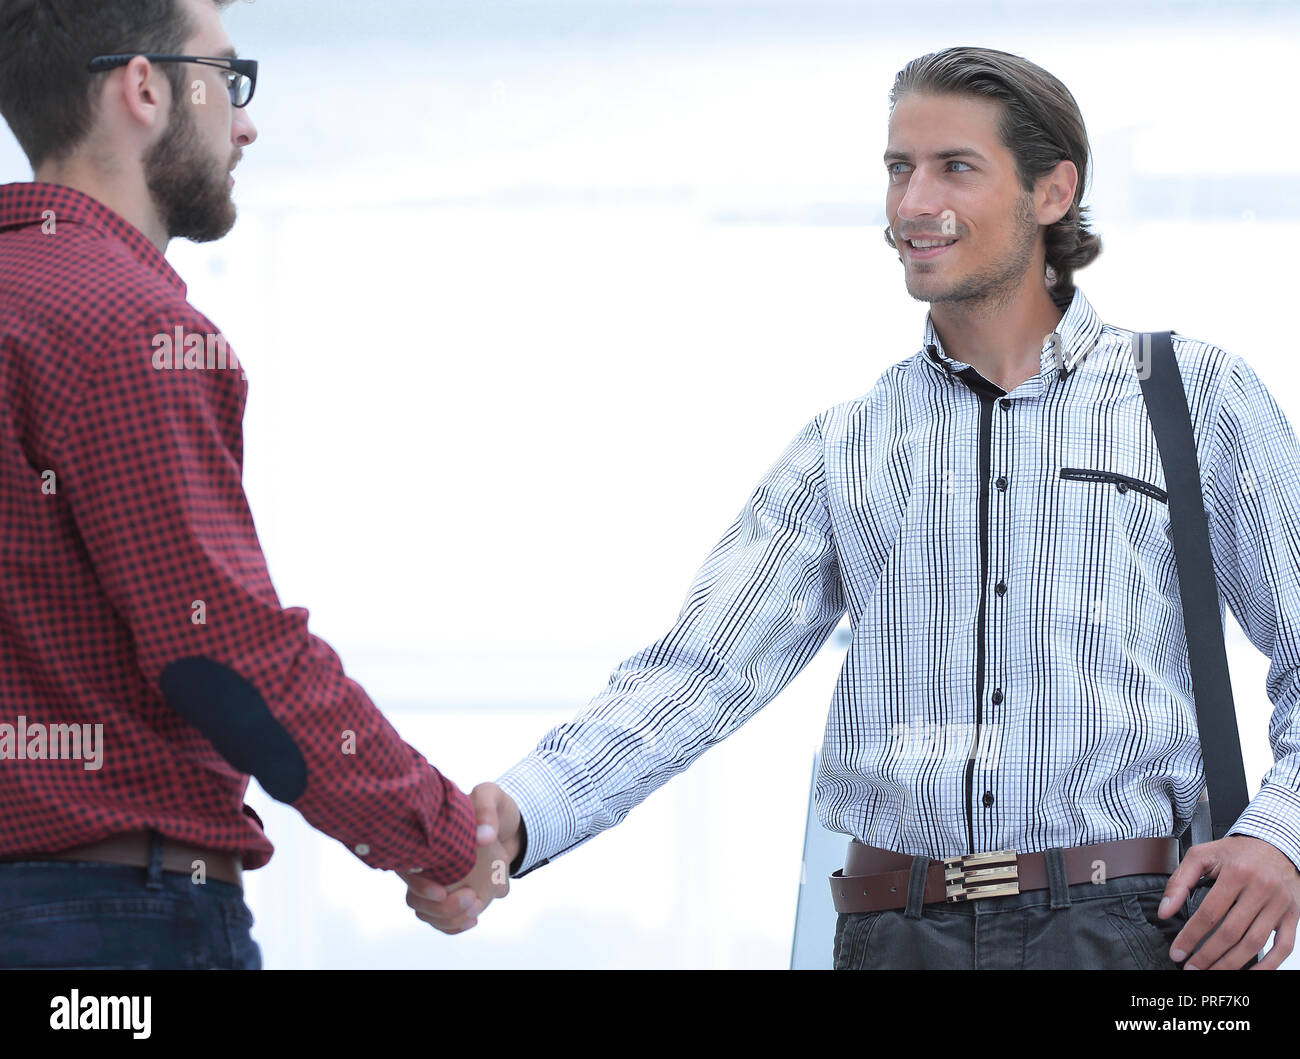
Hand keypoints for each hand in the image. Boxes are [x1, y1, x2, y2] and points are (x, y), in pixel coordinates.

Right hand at [397, 782, 521, 934]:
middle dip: (440, 908)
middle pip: (414, 898)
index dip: (419, 885)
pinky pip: (442, 919)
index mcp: (425, 840)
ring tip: (477, 908)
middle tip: (473, 898)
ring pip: (426, 912)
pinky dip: (455, 925)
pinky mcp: (451, 895)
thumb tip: (483, 837)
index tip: (442, 892)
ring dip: (449, 919)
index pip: (407, 868)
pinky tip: (473, 918)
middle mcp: (425, 864)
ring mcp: (436, 882)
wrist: (510, 825)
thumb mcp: (492, 797)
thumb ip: (486, 810)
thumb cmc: (494, 806)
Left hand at [1158, 834, 1299, 968]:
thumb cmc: (1238, 851)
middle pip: (1231, 932)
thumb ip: (1180, 881)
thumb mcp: (1202, 855)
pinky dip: (1268, 965)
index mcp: (1237, 873)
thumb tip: (1165, 910)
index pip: (1209, 913)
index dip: (1191, 936)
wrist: (1275, 843)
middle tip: (1191, 967)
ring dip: (1231, 964)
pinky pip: (1283, 946)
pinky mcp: (1292, 915)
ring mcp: (1278, 905)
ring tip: (1212, 972)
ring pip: (1254, 943)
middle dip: (1208, 955)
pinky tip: (1251, 973)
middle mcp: (1261, 889)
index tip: (1178, 951)